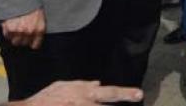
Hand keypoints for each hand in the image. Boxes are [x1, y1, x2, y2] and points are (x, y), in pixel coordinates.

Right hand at [2, 8, 45, 49]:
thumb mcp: (40, 16)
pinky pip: (7, 36)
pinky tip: (10, 25)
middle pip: (23, 44)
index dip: (32, 43)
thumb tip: (34, 38)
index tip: (29, 41)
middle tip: (21, 31)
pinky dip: (7, 32)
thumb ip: (38, 28)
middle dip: (22, 39)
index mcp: (39, 29)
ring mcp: (19, 30)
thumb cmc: (31, 4)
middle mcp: (29, 32)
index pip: (35, 45)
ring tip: (15, 29)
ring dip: (14, 36)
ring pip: (15, 42)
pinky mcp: (9, 28)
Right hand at [18, 81, 142, 105]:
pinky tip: (96, 105)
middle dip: (124, 97)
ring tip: (116, 102)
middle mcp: (85, 103)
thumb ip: (82, 85)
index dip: (124, 93)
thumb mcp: (63, 86)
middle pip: (108, 100)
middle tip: (138, 95)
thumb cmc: (47, 98)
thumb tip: (97, 83)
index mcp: (83, 93)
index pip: (108, 92)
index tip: (138, 94)